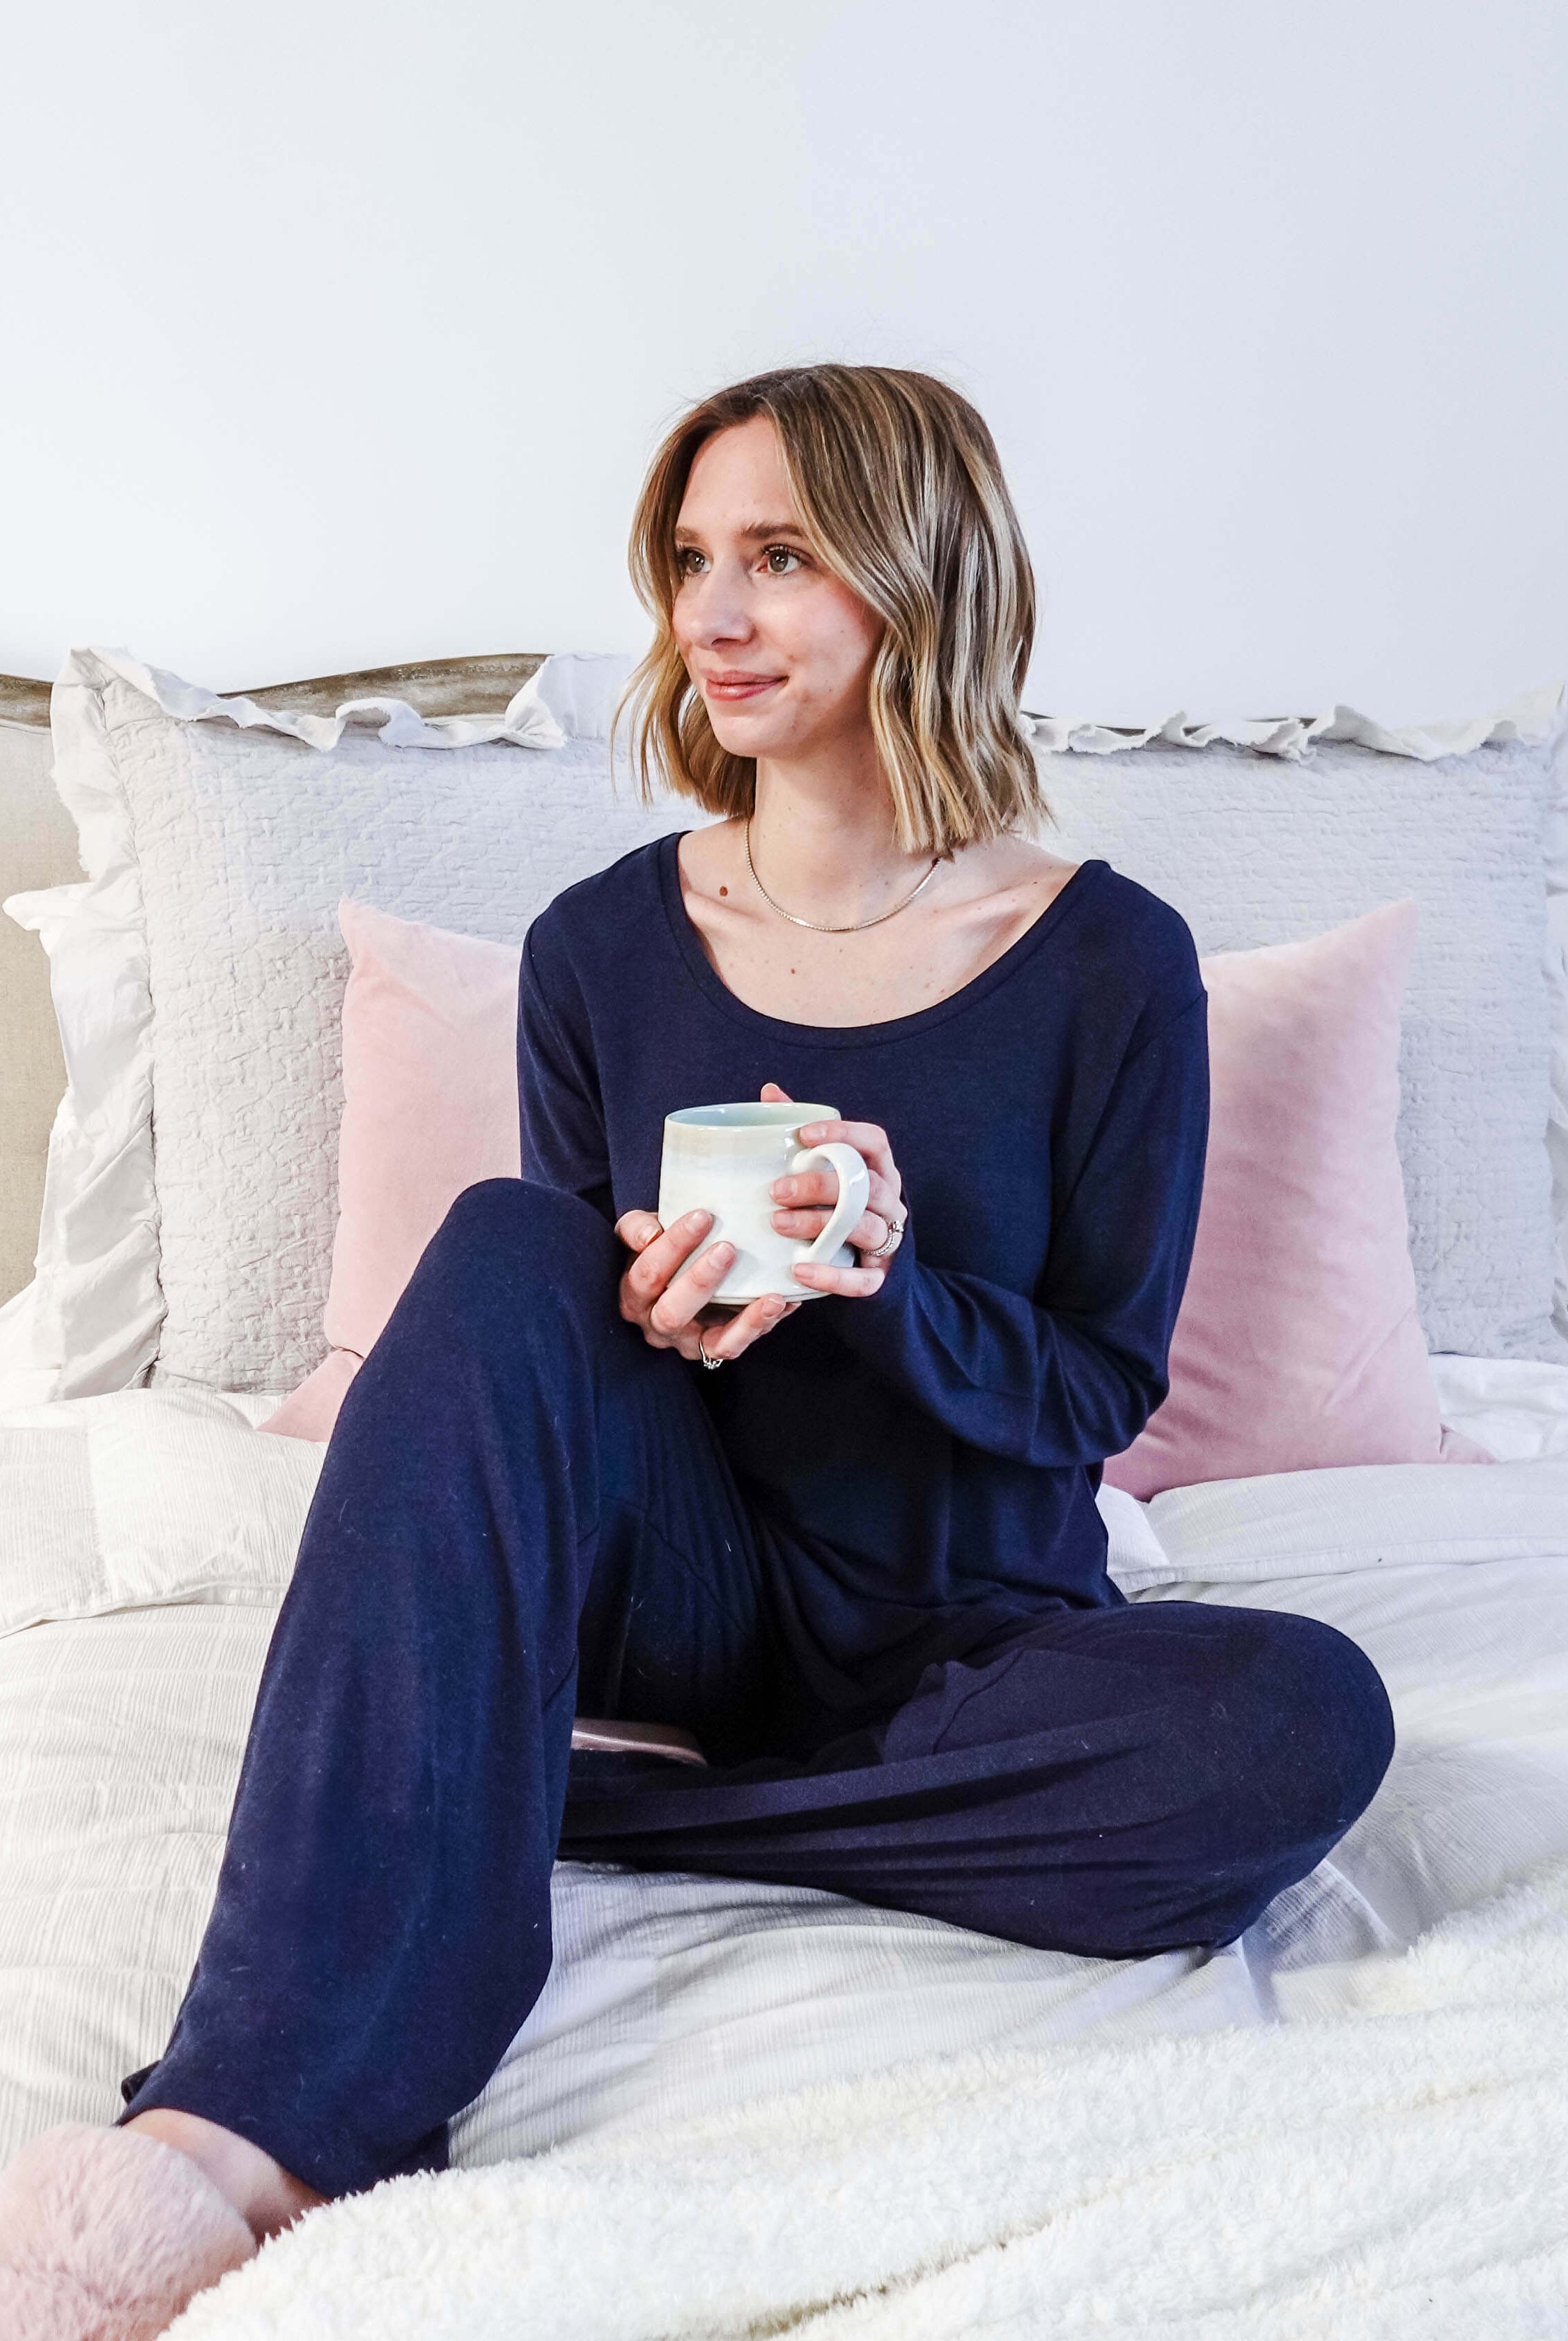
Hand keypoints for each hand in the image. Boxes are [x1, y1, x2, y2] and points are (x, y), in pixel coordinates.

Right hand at [615, 1206, 801, 1361]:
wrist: (675, 1270)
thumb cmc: (659, 1246)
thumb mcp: (641, 1231)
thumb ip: (636, 1227)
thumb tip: (649, 1234)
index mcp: (633, 1294)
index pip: (647, 1273)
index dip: (672, 1245)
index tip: (702, 1215)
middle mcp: (656, 1324)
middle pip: (673, 1312)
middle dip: (700, 1280)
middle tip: (728, 1248)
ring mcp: (689, 1342)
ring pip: (716, 1343)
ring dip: (746, 1320)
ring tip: (772, 1297)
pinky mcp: (716, 1348)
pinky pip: (742, 1345)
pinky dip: (764, 1324)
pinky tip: (785, 1301)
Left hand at [758, 1081, 904, 1298]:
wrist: (869, 1269)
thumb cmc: (839, 1208)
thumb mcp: (827, 1171)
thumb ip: (804, 1136)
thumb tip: (770, 1092)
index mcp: (879, 1170)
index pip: (875, 1142)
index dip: (844, 1133)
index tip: (805, 1135)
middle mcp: (890, 1202)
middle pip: (866, 1186)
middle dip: (820, 1185)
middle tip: (776, 1190)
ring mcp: (888, 1240)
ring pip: (864, 1228)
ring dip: (819, 1224)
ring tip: (777, 1223)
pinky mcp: (880, 1277)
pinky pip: (863, 1280)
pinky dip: (832, 1276)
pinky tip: (799, 1271)